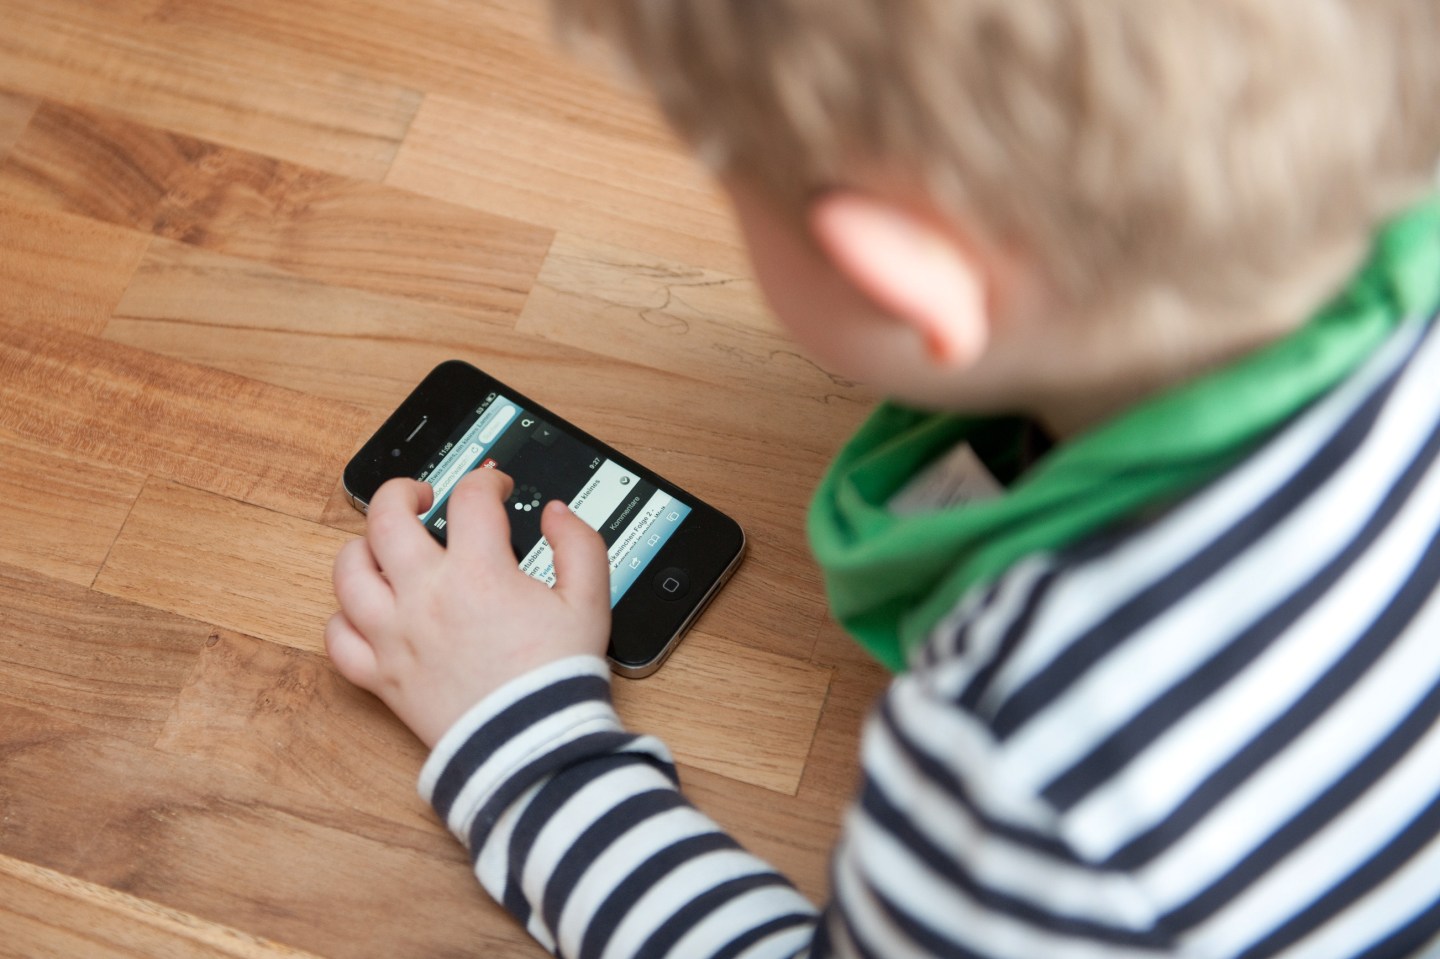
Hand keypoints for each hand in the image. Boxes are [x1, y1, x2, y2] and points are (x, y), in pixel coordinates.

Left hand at [326, 470, 611, 747]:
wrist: (532, 746)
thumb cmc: (556, 678)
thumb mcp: (591, 601)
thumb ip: (579, 544)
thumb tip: (555, 515)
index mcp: (477, 573)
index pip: (470, 497)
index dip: (486, 480)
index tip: (495, 489)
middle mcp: (425, 597)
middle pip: (386, 517)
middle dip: (402, 491)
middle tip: (420, 496)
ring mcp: (395, 636)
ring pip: (347, 572)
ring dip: (362, 548)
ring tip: (382, 546)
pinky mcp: (381, 677)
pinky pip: (338, 640)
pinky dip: (344, 619)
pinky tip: (366, 611)